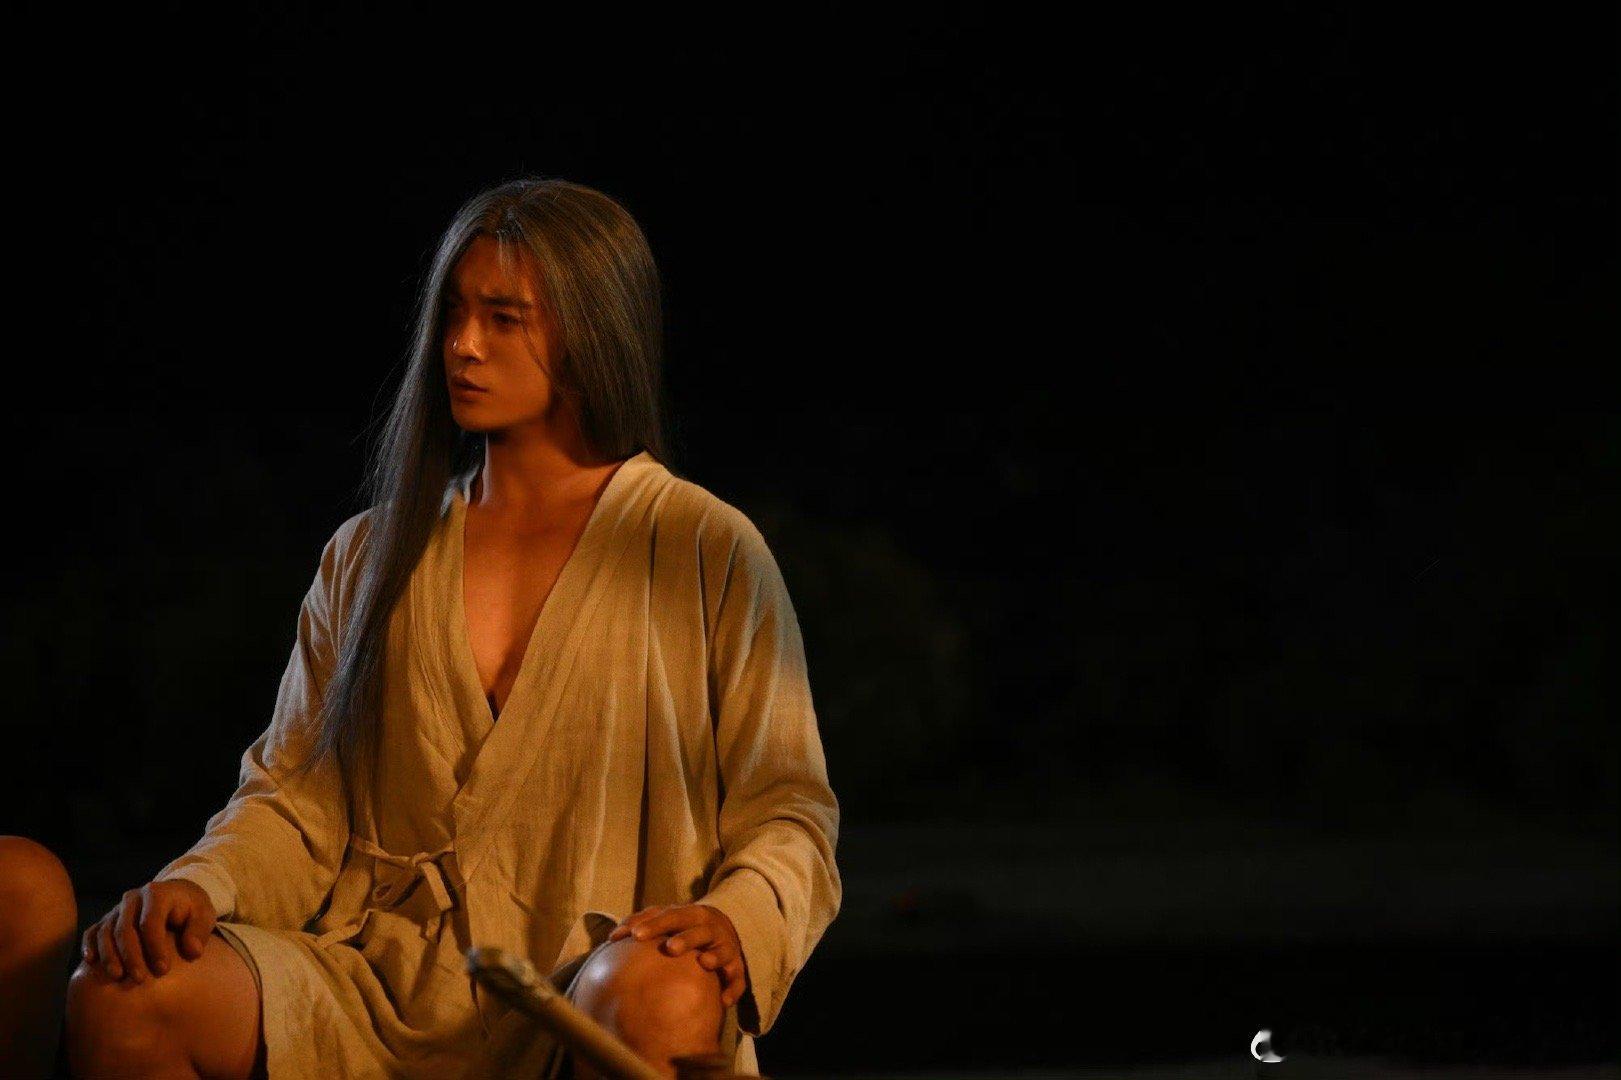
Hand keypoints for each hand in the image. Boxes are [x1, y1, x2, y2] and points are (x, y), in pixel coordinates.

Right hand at [81, 879, 216, 983]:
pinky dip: (89, 945)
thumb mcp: (203, 914)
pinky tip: (91, 962)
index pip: (151, 923)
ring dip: (109, 955)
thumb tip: (193, 952)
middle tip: (140, 979)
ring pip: (106, 931)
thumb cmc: (191, 909)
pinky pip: (93, 931)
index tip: (164, 970)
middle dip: (131, 956)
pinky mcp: (107, 919)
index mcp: (157, 894)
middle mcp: (133, 898)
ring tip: (117, 977)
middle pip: (125, 929)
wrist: (176, 895)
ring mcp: (117, 908)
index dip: (155, 947)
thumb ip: (199, 931)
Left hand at [608, 903, 748, 1008]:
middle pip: (697, 930)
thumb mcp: (668, 920)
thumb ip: (642, 925)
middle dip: (685, 938)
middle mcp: (709, 928)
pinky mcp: (736, 967)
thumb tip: (611, 937)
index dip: (653, 924)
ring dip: (714, 956)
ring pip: (722, 950)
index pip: (670, 916)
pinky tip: (723, 1001)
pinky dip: (733, 988)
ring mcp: (725, 946)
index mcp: (690, 914)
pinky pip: (737, 979)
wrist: (724, 930)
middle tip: (670, 948)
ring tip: (705, 963)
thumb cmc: (685, 927)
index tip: (634, 935)